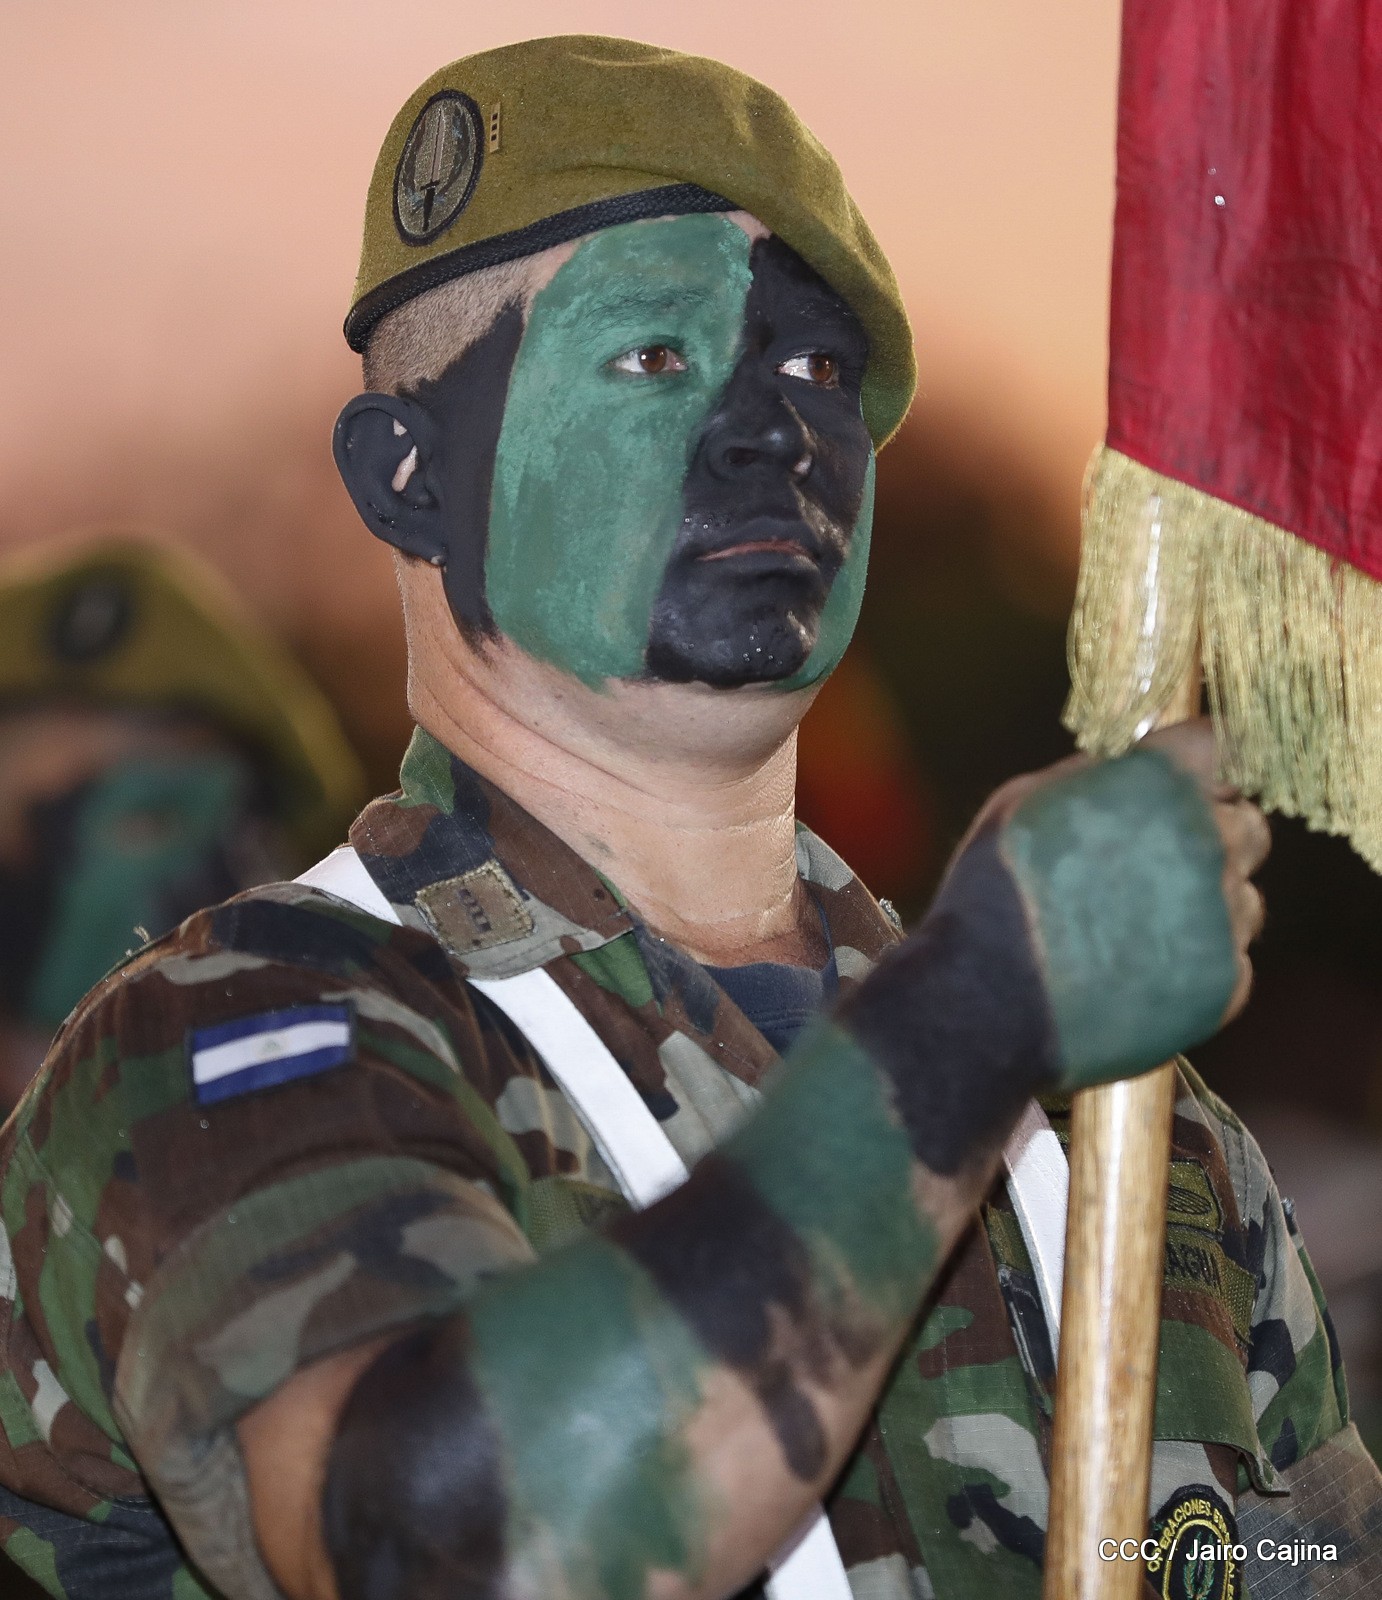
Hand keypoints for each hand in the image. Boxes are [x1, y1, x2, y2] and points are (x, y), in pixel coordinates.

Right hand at [938, 717, 1267, 1090]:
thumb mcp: (1025, 800)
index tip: (1179, 782)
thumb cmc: (993, 892)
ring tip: (1140, 926)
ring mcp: (1223, 919)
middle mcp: (1207, 844)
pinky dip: (1196, 963)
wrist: (986, 1001)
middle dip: (1211, 834)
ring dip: (1207, 904)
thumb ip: (1094, 776)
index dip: (1195, 766)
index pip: (1217, 747)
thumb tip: (1127, 767)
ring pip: (1244, 899)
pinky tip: (1140, 969)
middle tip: (1157, 860)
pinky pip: (1230, 961)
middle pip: (1248, 824)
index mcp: (1160, 786)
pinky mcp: (1224, 985)